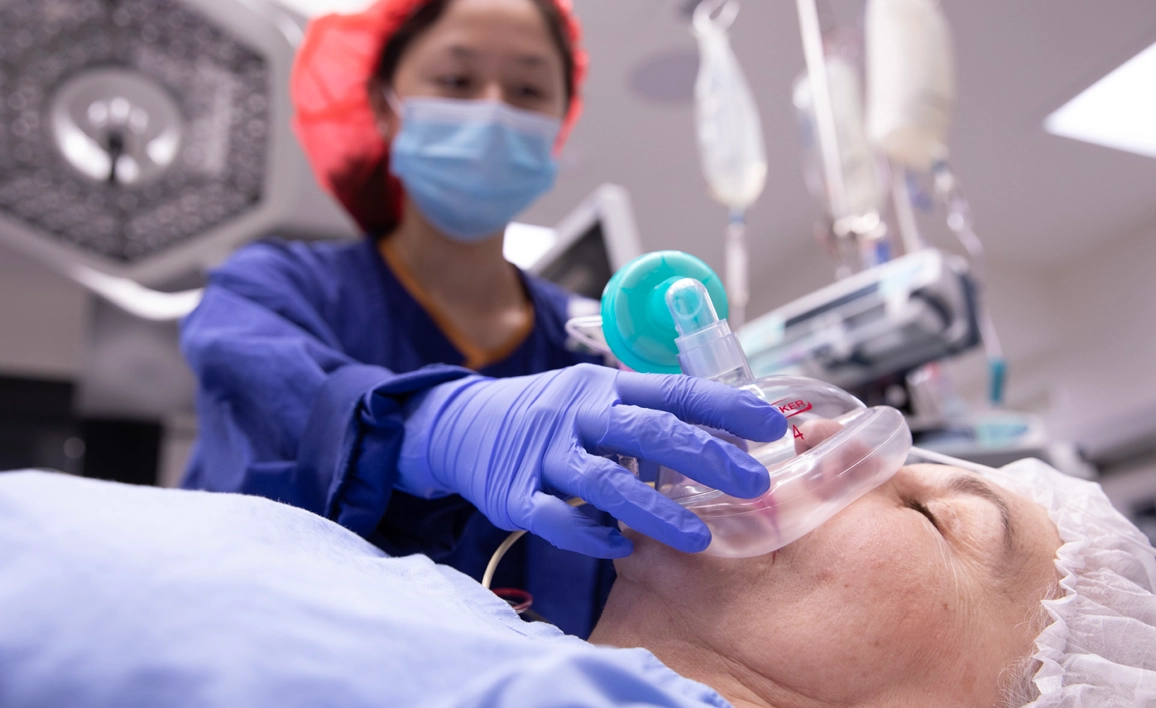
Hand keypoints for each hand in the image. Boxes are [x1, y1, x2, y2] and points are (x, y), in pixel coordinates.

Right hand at [398, 364, 786, 557]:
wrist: (460, 425)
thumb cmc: (546, 415)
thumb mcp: (593, 399)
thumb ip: (647, 414)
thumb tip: (724, 435)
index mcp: (603, 388)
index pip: (673, 390)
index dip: (725, 406)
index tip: (772, 425)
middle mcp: (576, 415)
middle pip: (648, 432)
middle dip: (707, 457)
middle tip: (754, 484)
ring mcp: (544, 455)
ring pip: (605, 482)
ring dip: (656, 511)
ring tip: (699, 537)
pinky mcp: (514, 494)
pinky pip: (556, 519)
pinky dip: (589, 534)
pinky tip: (618, 546)